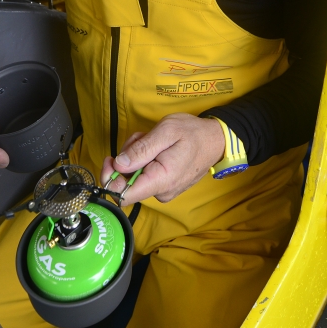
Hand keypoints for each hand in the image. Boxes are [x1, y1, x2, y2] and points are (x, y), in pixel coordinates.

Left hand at [99, 113, 224, 203]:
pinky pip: (145, 175)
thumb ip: (141, 149)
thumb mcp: (166, 131)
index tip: (111, 160)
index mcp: (161, 180)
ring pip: (135, 177)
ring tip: (152, 140)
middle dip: (127, 159)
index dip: (110, 180)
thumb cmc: (193, 133)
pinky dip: (144, 160)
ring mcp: (163, 190)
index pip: (124, 196)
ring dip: (136, 156)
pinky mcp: (164, 186)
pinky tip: (155, 147)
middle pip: (127, 183)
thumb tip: (118, 164)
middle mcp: (161, 192)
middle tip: (140, 139)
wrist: (216, 140)